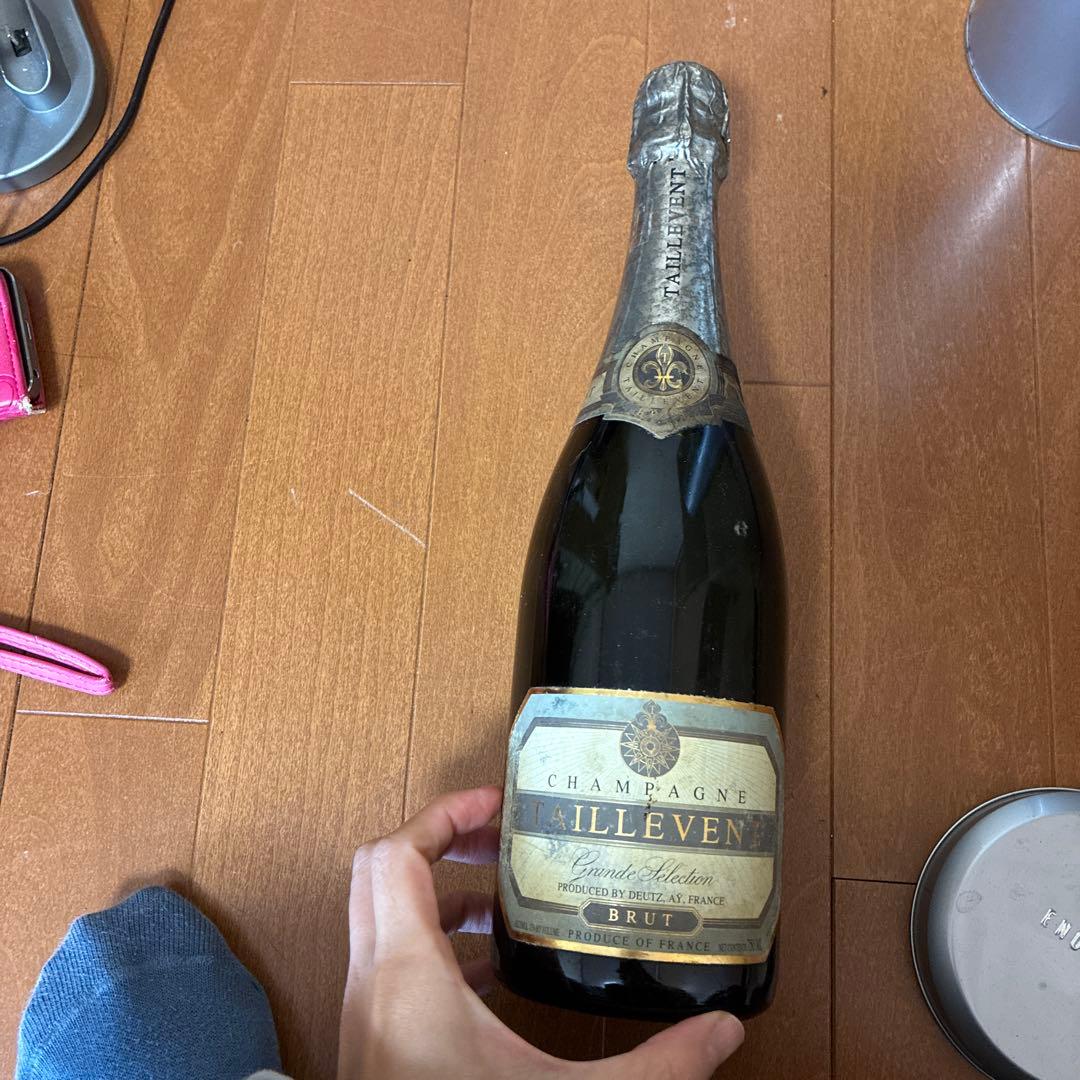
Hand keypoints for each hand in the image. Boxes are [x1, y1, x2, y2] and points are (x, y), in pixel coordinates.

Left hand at [338, 786, 743, 1078]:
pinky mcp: (372, 1043)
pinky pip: (388, 964)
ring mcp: (365, 1014)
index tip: (497, 803)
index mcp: (407, 973)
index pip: (398, 854)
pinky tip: (488, 973)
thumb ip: (656, 1068)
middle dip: (438, 839)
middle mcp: (373, 983)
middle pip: (380, 871)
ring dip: (433, 893)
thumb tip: (722, 1032)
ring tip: (500, 899)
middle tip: (499, 836)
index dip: (442, 812)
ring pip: (378, 916)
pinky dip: (428, 945)